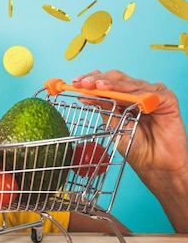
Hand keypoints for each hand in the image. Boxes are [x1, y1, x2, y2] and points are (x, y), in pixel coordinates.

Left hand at [72, 70, 186, 177]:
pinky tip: (125, 97)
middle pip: (117, 77)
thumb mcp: (114, 126)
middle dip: (98, 79)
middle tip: (85, 83)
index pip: (105, 82)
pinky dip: (137, 94)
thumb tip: (85, 94)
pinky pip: (151, 93)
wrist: (155, 165)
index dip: (90, 80)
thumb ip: (104, 109)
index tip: (74, 83)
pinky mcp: (167, 100)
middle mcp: (136, 93)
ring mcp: (152, 95)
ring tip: (99, 87)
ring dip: (114, 85)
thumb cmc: (136, 147)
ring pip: (131, 83)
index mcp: (122, 98)